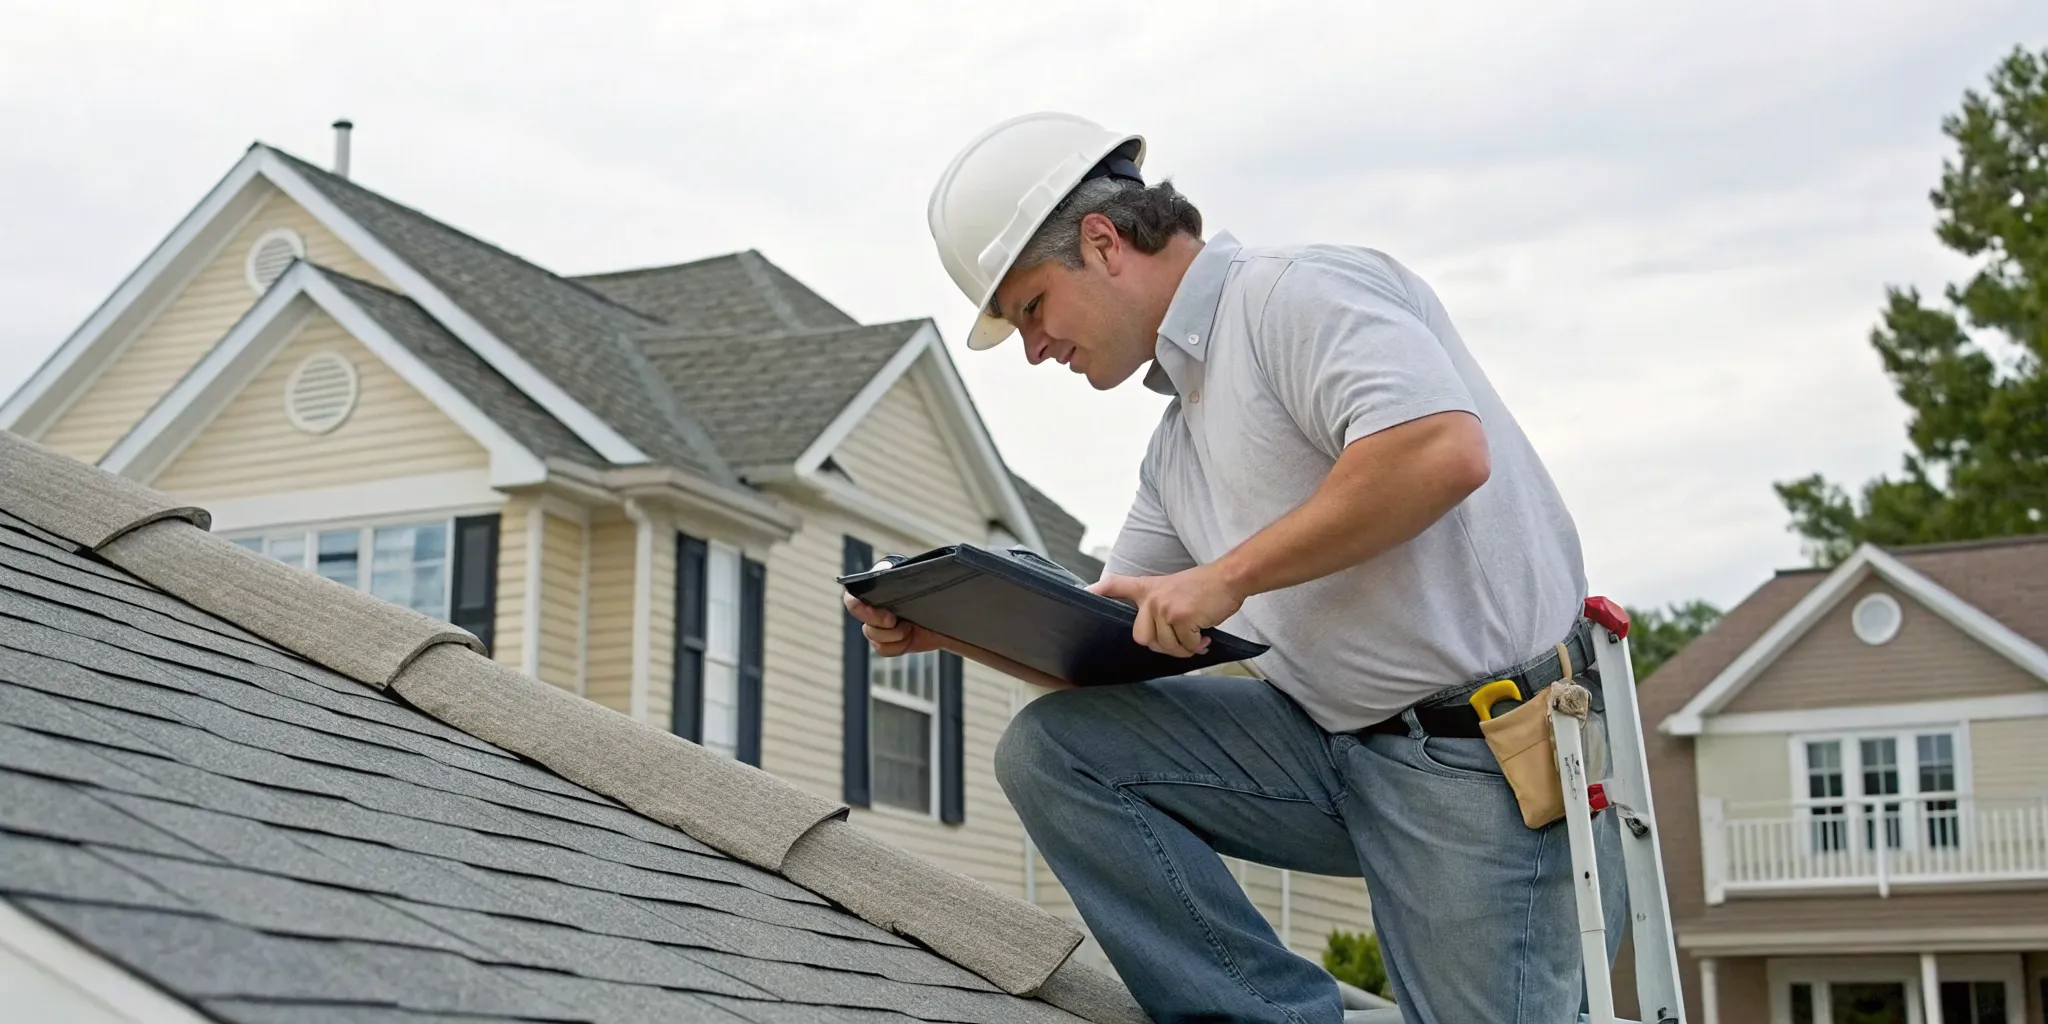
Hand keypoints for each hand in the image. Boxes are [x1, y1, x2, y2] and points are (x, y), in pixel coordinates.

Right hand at [843, 569, 944, 657]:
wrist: (947, 616)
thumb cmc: (934, 593)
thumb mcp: (920, 580)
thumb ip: (897, 574)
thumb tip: (883, 571)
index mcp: (876, 588)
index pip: (852, 597)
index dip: (858, 606)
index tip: (882, 612)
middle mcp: (873, 607)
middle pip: (862, 619)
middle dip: (880, 622)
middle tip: (894, 620)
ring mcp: (878, 626)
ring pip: (873, 637)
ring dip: (894, 635)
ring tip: (910, 626)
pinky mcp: (887, 642)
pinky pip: (883, 649)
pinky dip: (897, 646)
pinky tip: (909, 637)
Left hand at [1088, 565, 1244, 657]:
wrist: (1228, 578)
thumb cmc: (1204, 587)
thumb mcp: (1172, 587)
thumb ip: (1158, 607)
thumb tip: (1154, 641)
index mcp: (1147, 589)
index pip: (1115, 586)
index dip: (1097, 591)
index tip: (1083, 593)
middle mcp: (1151, 598)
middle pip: (1142, 638)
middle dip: (1164, 646)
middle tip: (1182, 641)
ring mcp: (1164, 607)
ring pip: (1165, 646)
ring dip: (1183, 648)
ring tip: (1197, 637)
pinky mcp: (1181, 617)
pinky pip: (1184, 646)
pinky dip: (1196, 646)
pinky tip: (1205, 636)